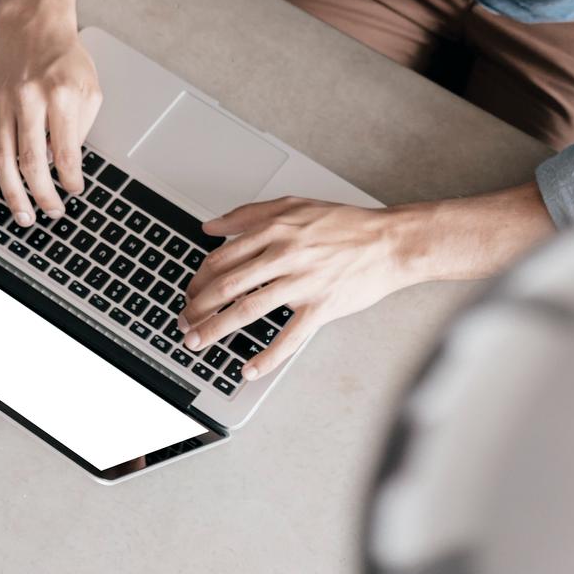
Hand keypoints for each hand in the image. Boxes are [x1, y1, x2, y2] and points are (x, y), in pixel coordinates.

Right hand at [0, 11, 100, 224]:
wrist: (31, 25)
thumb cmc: (64, 57)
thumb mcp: (89, 86)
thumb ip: (81, 126)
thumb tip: (66, 163)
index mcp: (60, 96)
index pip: (67, 151)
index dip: (71, 179)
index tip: (74, 191)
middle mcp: (29, 101)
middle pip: (32, 161)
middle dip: (43, 195)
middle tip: (52, 212)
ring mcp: (2, 105)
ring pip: (3, 160)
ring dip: (12, 194)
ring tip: (23, 217)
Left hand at [176, 197, 413, 378]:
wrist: (389, 242)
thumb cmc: (346, 225)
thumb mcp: (296, 205)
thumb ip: (249, 214)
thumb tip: (211, 226)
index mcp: (275, 229)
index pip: (222, 257)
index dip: (198, 279)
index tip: (190, 293)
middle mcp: (285, 254)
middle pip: (227, 285)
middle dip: (197, 307)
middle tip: (184, 322)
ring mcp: (302, 283)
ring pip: (247, 309)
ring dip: (216, 329)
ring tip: (197, 342)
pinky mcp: (321, 307)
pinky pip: (288, 337)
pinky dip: (266, 357)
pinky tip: (248, 369)